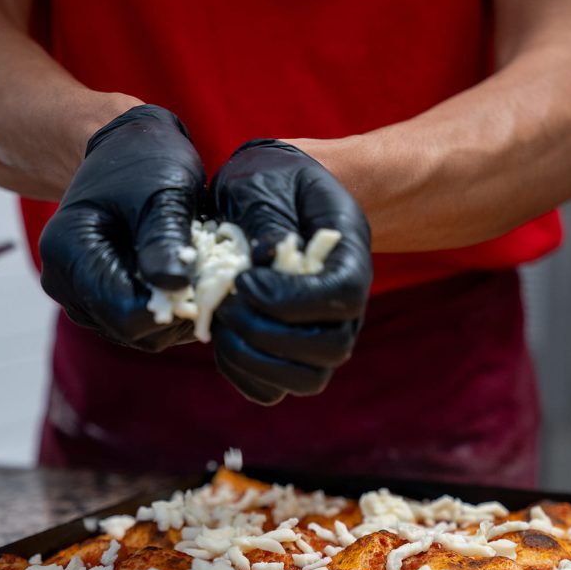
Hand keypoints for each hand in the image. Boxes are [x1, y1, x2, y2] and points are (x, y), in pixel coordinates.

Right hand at [39, 104, 205, 350]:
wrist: (127, 150)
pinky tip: (181, 275)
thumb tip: (173, 286)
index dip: (171, 305)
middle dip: (175, 309)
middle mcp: (63, 283)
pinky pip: (140, 327)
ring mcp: (79, 298)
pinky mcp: (98, 305)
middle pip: (131, 329)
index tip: (203, 276)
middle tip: (204, 270)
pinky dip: (167, 308)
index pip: (125, 312)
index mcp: (68, 251)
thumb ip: (165, 238)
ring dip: (174, 310)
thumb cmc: (146, 161)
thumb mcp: (164, 191)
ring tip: (191, 267)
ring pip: (139, 334)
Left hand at [209, 139, 372, 403]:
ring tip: (221, 325)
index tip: (244, 281)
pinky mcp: (292, 355)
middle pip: (332, 349)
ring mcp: (323, 334)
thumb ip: (268, 219)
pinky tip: (220, 341)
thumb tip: (265, 262)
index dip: (292, 299)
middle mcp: (347, 305)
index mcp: (349, 255)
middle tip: (227, 306)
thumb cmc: (272, 181)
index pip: (344, 295)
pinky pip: (276, 388)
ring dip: (256, 362)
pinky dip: (244, 375)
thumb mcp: (266, 180)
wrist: (277, 192)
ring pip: (308, 379)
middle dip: (269, 335)